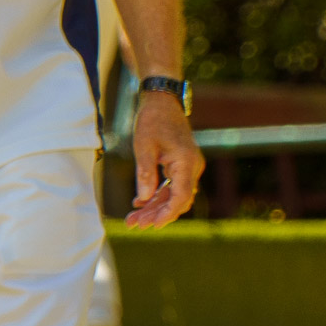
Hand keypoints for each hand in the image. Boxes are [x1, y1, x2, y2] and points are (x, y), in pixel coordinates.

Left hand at [124, 89, 201, 228]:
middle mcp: (192, 167)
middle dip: (156, 214)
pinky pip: (171, 186)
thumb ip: (145, 173)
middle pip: (177, 200)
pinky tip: (140, 203)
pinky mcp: (181, 165)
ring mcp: (188, 167)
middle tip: (134, 224)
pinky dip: (156, 195)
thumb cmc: (153, 119)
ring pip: (173, 195)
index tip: (152, 225)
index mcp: (186, 162)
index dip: (167, 214)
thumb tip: (143, 199)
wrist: (162, 100)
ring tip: (133, 218)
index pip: (181, 197)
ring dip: (154, 207)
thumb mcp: (143, 145)